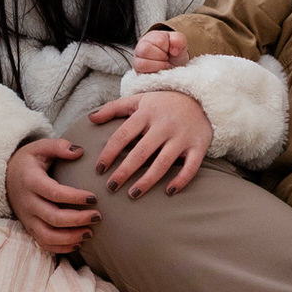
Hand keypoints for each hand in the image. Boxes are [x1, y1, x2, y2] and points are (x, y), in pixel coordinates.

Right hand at [6, 135, 99, 254]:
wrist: (5, 177)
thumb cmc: (28, 161)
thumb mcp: (40, 147)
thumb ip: (59, 146)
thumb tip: (79, 151)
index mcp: (31, 181)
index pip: (54, 193)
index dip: (74, 198)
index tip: (93, 198)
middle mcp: (27, 203)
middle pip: (53, 218)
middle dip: (78, 220)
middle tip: (97, 217)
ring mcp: (27, 218)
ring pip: (48, 236)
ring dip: (70, 238)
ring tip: (90, 233)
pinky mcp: (29, 228)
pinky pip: (44, 244)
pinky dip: (61, 247)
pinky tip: (78, 242)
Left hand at [87, 89, 212, 197]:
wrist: (202, 97)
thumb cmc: (164, 102)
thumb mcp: (139, 99)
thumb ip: (113, 108)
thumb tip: (90, 118)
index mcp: (147, 112)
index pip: (123, 135)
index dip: (109, 153)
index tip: (99, 169)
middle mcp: (164, 125)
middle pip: (141, 152)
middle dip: (124, 172)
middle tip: (110, 187)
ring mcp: (182, 136)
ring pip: (163, 163)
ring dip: (147, 181)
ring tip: (133, 194)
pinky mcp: (199, 146)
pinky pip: (191, 167)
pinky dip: (181, 180)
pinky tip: (169, 192)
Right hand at [130, 28, 186, 73]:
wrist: (174, 68)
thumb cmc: (174, 54)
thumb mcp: (180, 43)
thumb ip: (178, 40)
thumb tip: (174, 50)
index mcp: (151, 37)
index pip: (158, 40)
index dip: (167, 48)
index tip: (170, 51)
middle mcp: (141, 48)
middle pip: (145, 50)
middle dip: (161, 57)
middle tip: (167, 59)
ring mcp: (137, 61)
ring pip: (141, 64)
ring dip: (158, 66)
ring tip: (164, 66)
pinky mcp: (138, 74)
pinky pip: (142, 75)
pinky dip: (154, 74)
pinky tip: (160, 72)